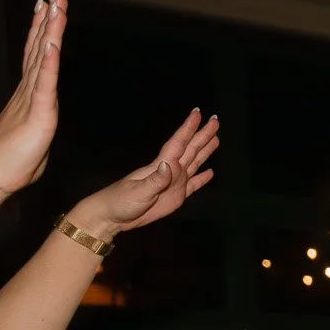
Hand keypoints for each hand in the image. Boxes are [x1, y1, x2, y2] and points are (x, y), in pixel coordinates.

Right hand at [0, 0, 65, 202]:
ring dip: (51, 30)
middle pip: (40, 47)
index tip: (48, 7)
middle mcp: (29, 90)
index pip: (38, 55)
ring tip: (56, 5)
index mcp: (29, 94)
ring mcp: (32, 99)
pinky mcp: (38, 113)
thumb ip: (38, 120)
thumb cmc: (14, 163)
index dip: (43, 29)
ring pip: (43, 57)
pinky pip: (45, 83)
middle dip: (49, 19)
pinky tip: (52, 43)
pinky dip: (49, 61)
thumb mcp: (33, 134)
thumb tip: (41, 118)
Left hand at [65, 109, 220, 240]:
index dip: (188, 128)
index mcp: (161, 166)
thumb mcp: (139, 191)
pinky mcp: (176, 196)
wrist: (113, 216)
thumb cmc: (121, 201)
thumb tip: (169, 165)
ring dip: (205, 150)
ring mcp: (174, 183)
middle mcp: (170, 170)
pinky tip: (210, 172)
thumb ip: (156, 180)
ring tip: (216, 139)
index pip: (178, 143)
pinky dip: (203, 178)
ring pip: (194, 162)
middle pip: (190, 149)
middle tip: (215, 120)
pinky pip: (194, 185)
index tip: (198, 114)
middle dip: (202, 134)